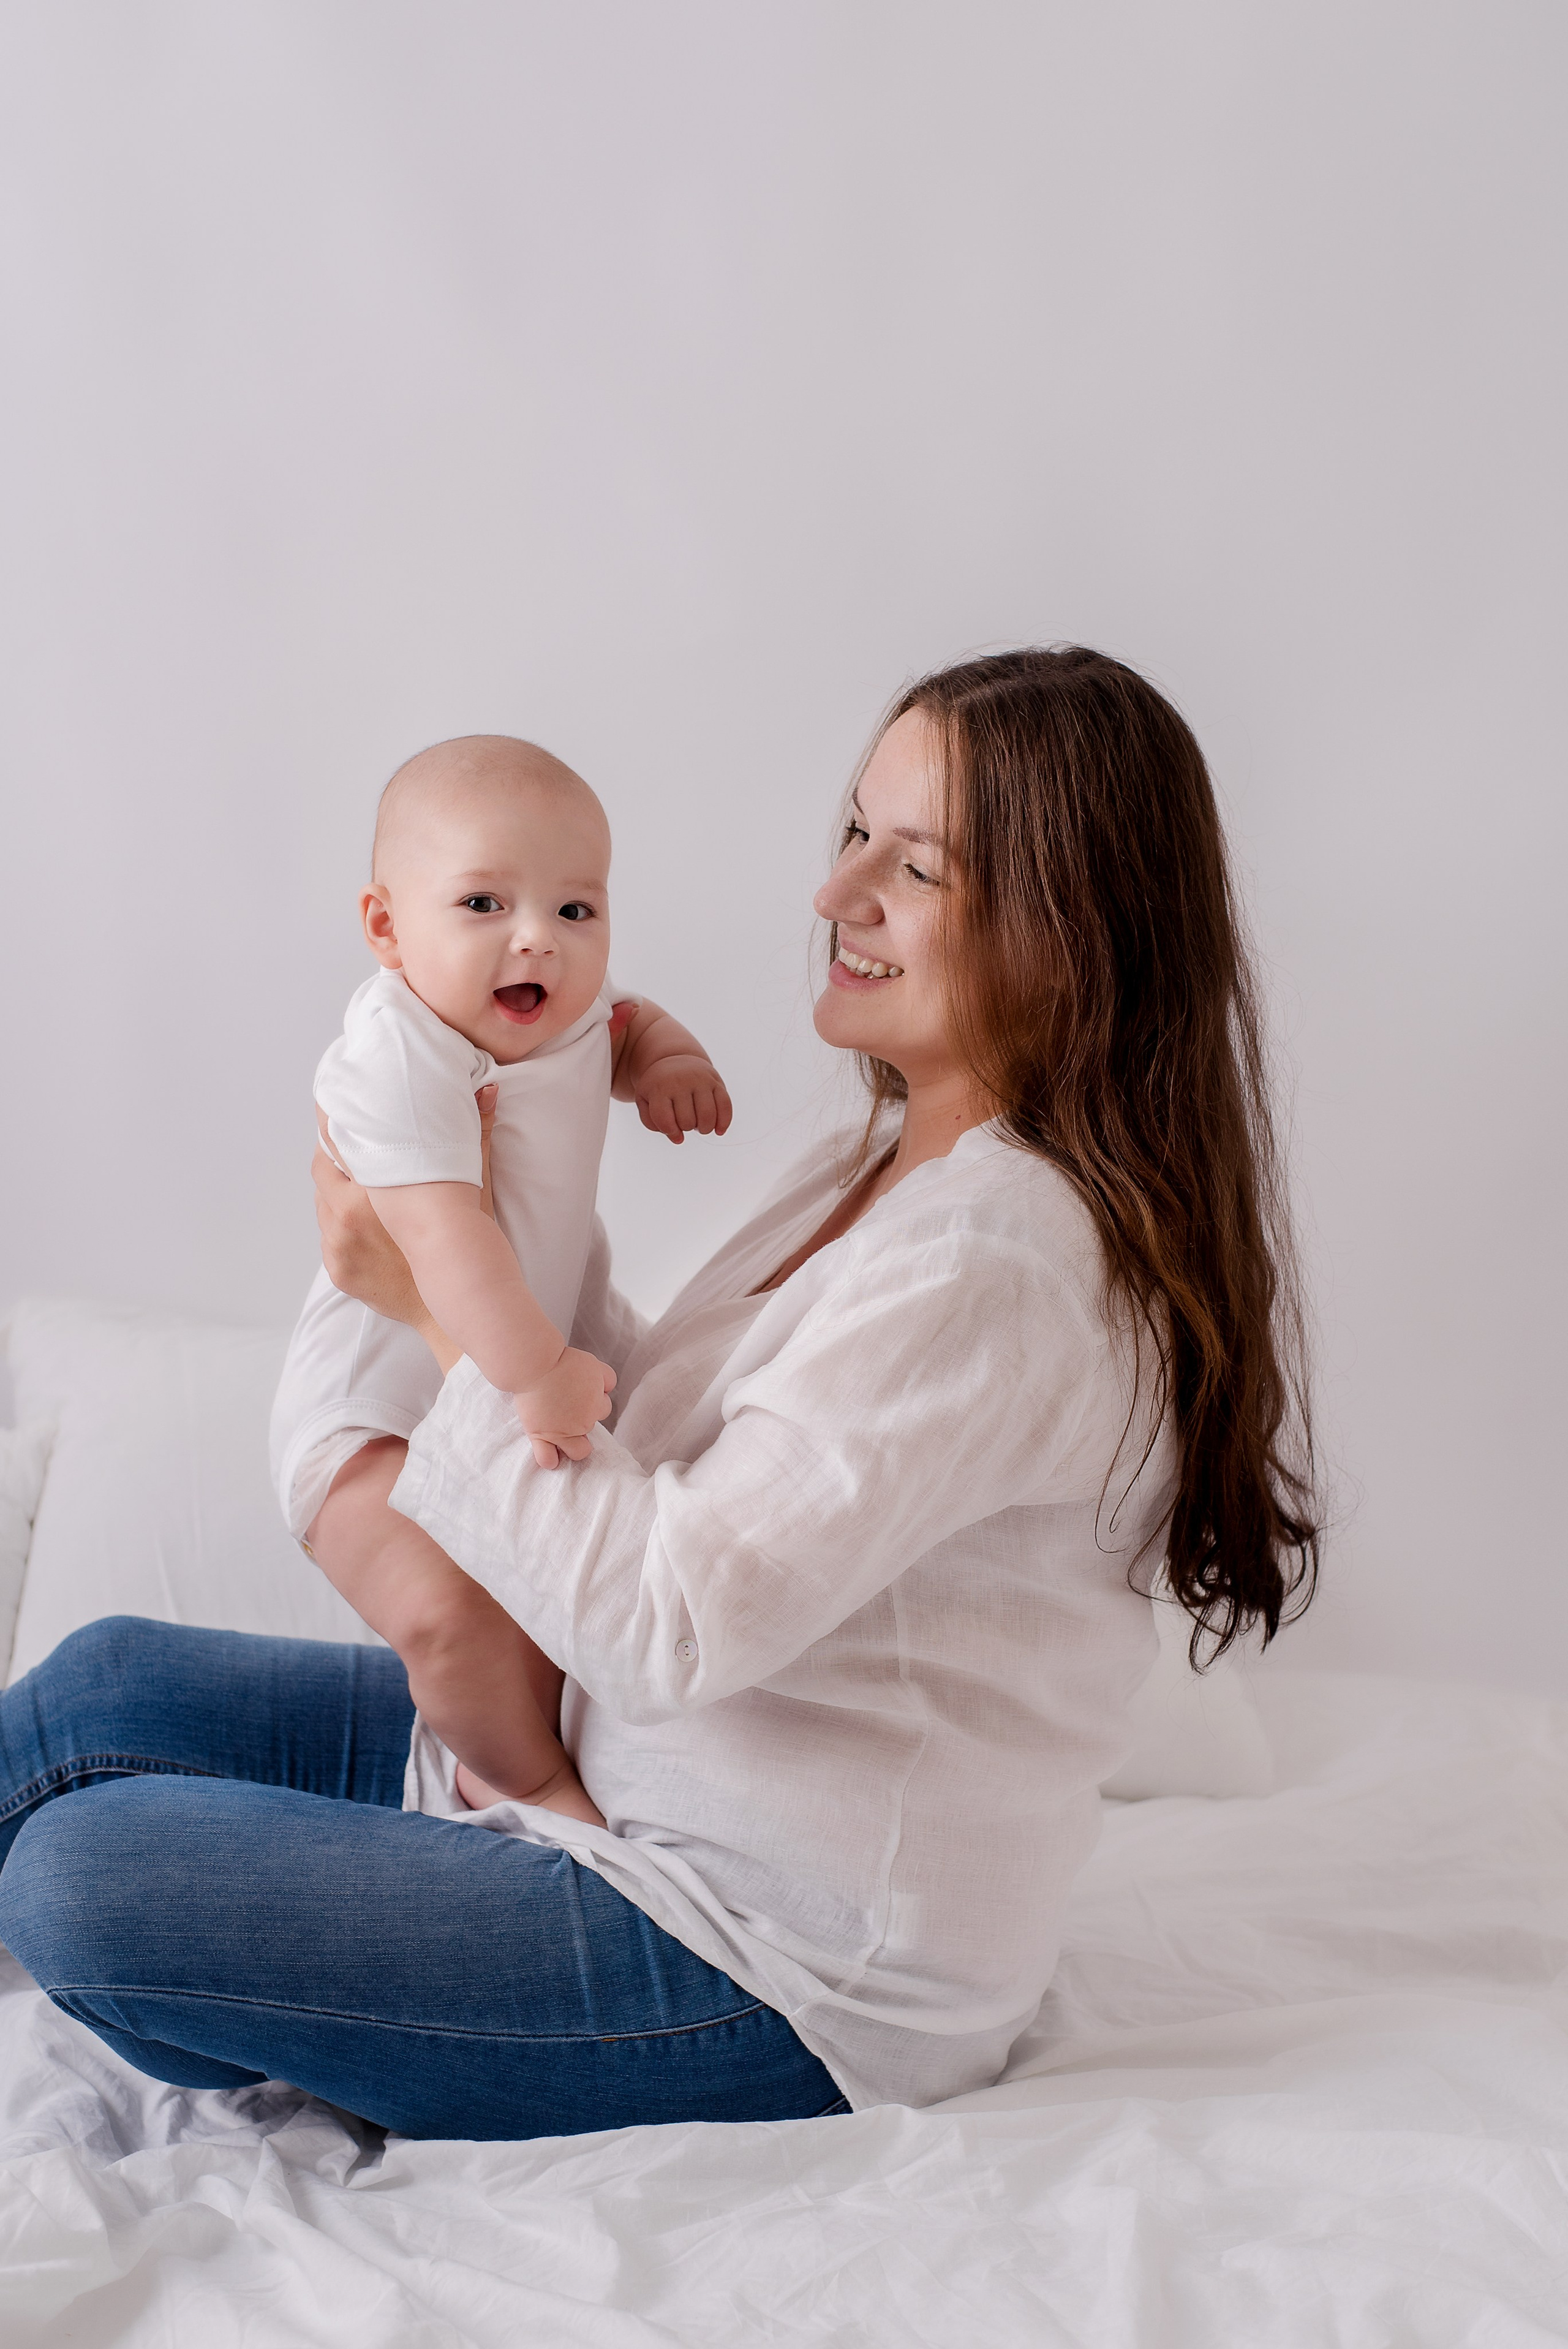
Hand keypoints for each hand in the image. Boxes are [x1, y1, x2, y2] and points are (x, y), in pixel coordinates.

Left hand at [311, 1083, 499, 1336]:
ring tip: (361, 1183)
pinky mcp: (336, 1270)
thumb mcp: (471, 1189)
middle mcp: (346, 1220)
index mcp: (372, 1196)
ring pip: (322, 1202)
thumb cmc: (466, 1245)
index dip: (336, 1124)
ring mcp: (337, 1248)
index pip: (335, 1145)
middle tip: (355, 1146)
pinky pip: (327, 1234)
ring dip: (336, 1189)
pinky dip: (339, 1221)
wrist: (456, 1305)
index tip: (342, 1111)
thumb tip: (487, 1090)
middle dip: (336, 1155)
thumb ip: (477, 1136)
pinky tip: (363, 1219)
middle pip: (322, 1170)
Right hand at [513, 1346, 616, 1470]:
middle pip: (591, 1428)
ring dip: (575, 1446)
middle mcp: (582, 1423)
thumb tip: (607, 1389)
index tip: (579, 1390)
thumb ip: (606, 1378)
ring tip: (566, 1437)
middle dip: (583, 1420)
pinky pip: (547, 1459)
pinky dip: (550, 1460)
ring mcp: (561, 1432)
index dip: (594, 1398)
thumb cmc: (562, 1361)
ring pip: (578, 1452)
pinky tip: (551, 1456)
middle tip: (568, 1407)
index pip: (604, 1408)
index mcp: (596, 1405)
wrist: (536, 1365)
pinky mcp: (540, 1435)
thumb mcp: (593, 1364)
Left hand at [633, 1053, 733, 1145]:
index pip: (665, 1120)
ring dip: (704, 1129)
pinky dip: (724, 1123)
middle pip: (687, 1121)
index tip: (673, 1132)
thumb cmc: (659, 1086)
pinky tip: (719, 1131)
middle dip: (686, 1128)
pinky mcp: (716, 1081)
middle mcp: (681, 1082)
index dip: (670, 1132)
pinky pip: (725, 1106)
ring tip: (699, 1125)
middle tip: (684, 1121)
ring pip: (707, 1116)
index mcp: (660, 1087)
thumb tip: (678, 1139)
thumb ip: (652, 1123)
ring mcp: (701, 1080)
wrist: (675, 1059)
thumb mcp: (645, 1100)